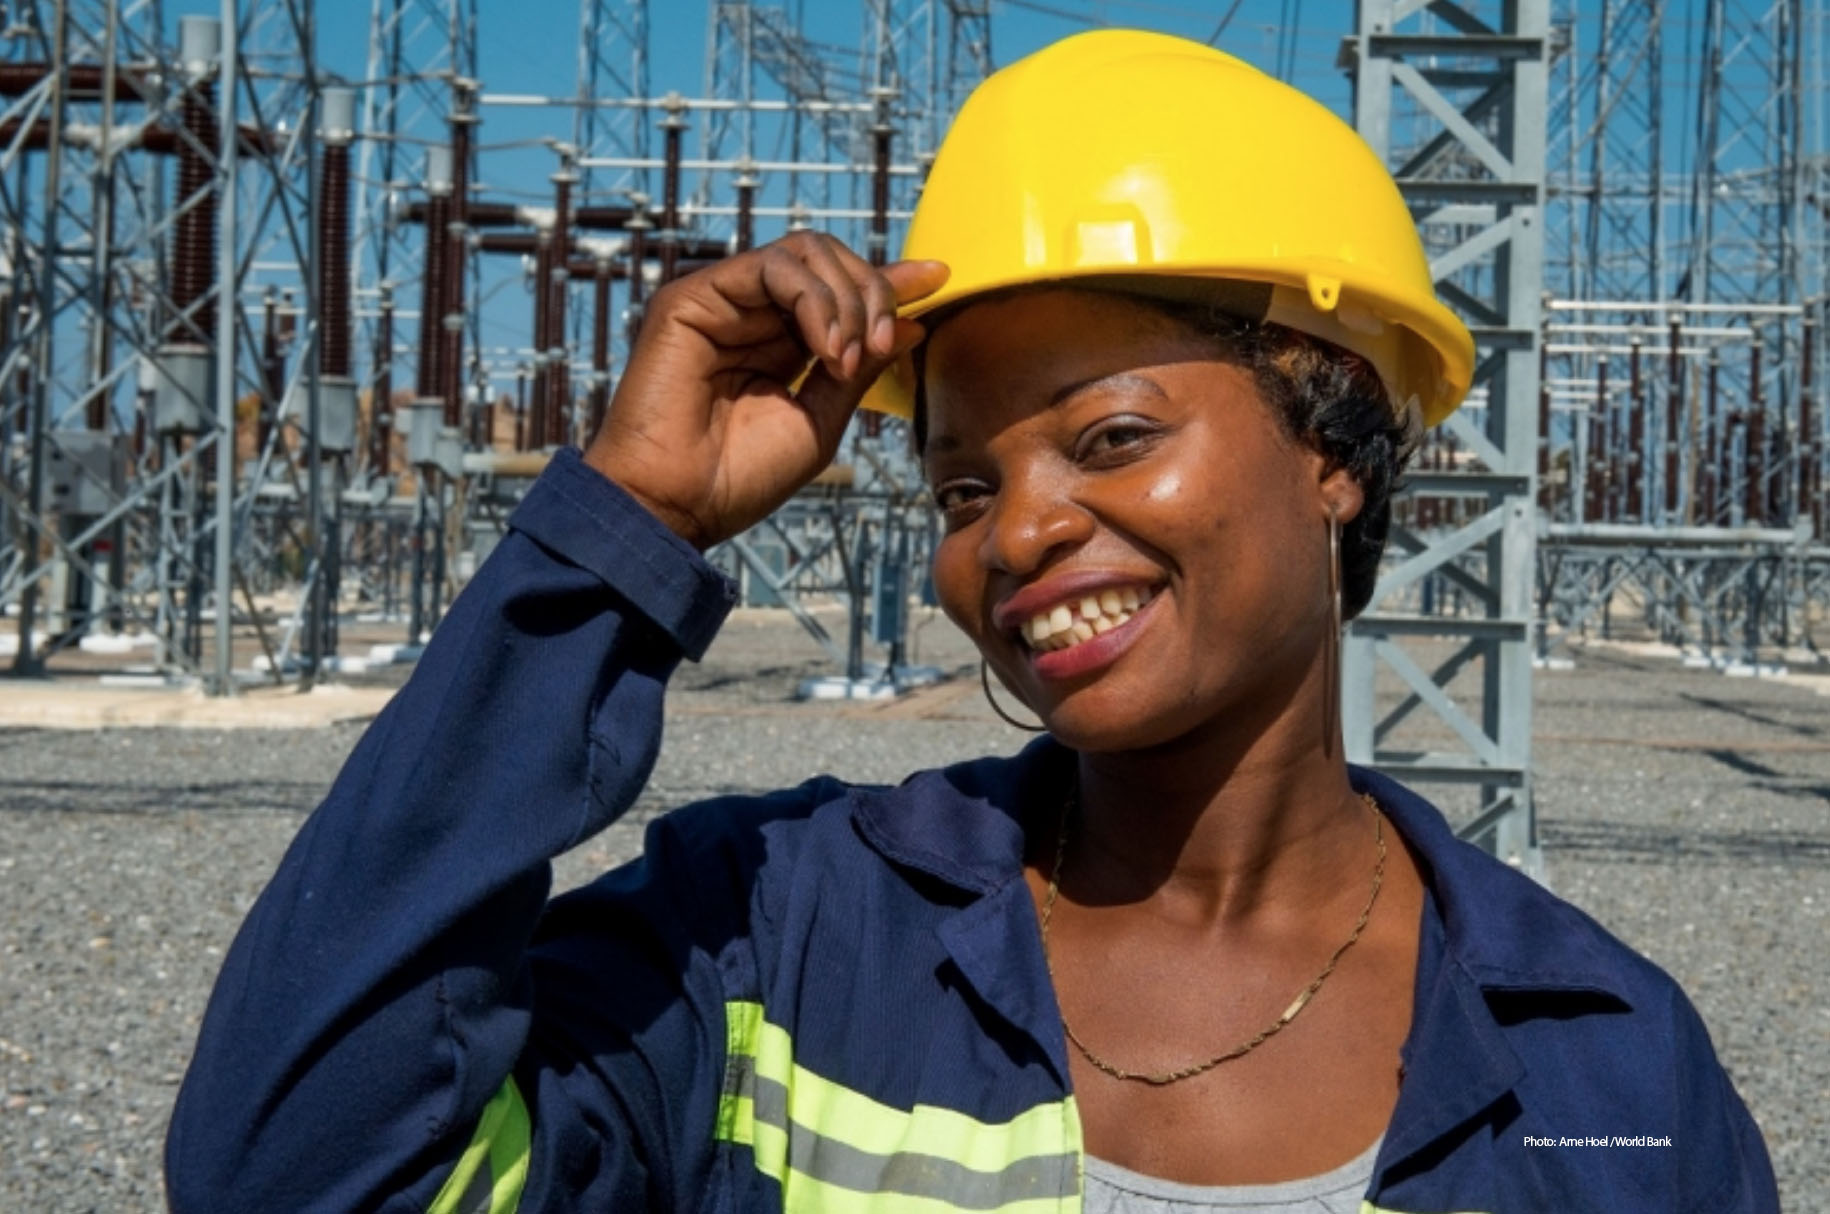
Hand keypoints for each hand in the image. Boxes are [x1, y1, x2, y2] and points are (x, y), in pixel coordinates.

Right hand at [584, 232, 948, 549]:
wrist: (677, 505)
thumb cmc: (739, 478)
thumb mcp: (820, 420)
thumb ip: (861, 369)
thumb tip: (912, 323)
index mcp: (780, 344)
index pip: (840, 291)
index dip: (890, 280)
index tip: (939, 278)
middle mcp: (751, 315)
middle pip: (829, 260)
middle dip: (873, 293)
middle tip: (882, 347)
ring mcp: (723, 301)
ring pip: (806, 253)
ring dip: (847, 298)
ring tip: (849, 356)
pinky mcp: (694, 296)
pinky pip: (772, 266)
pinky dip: (814, 299)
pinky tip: (826, 346)